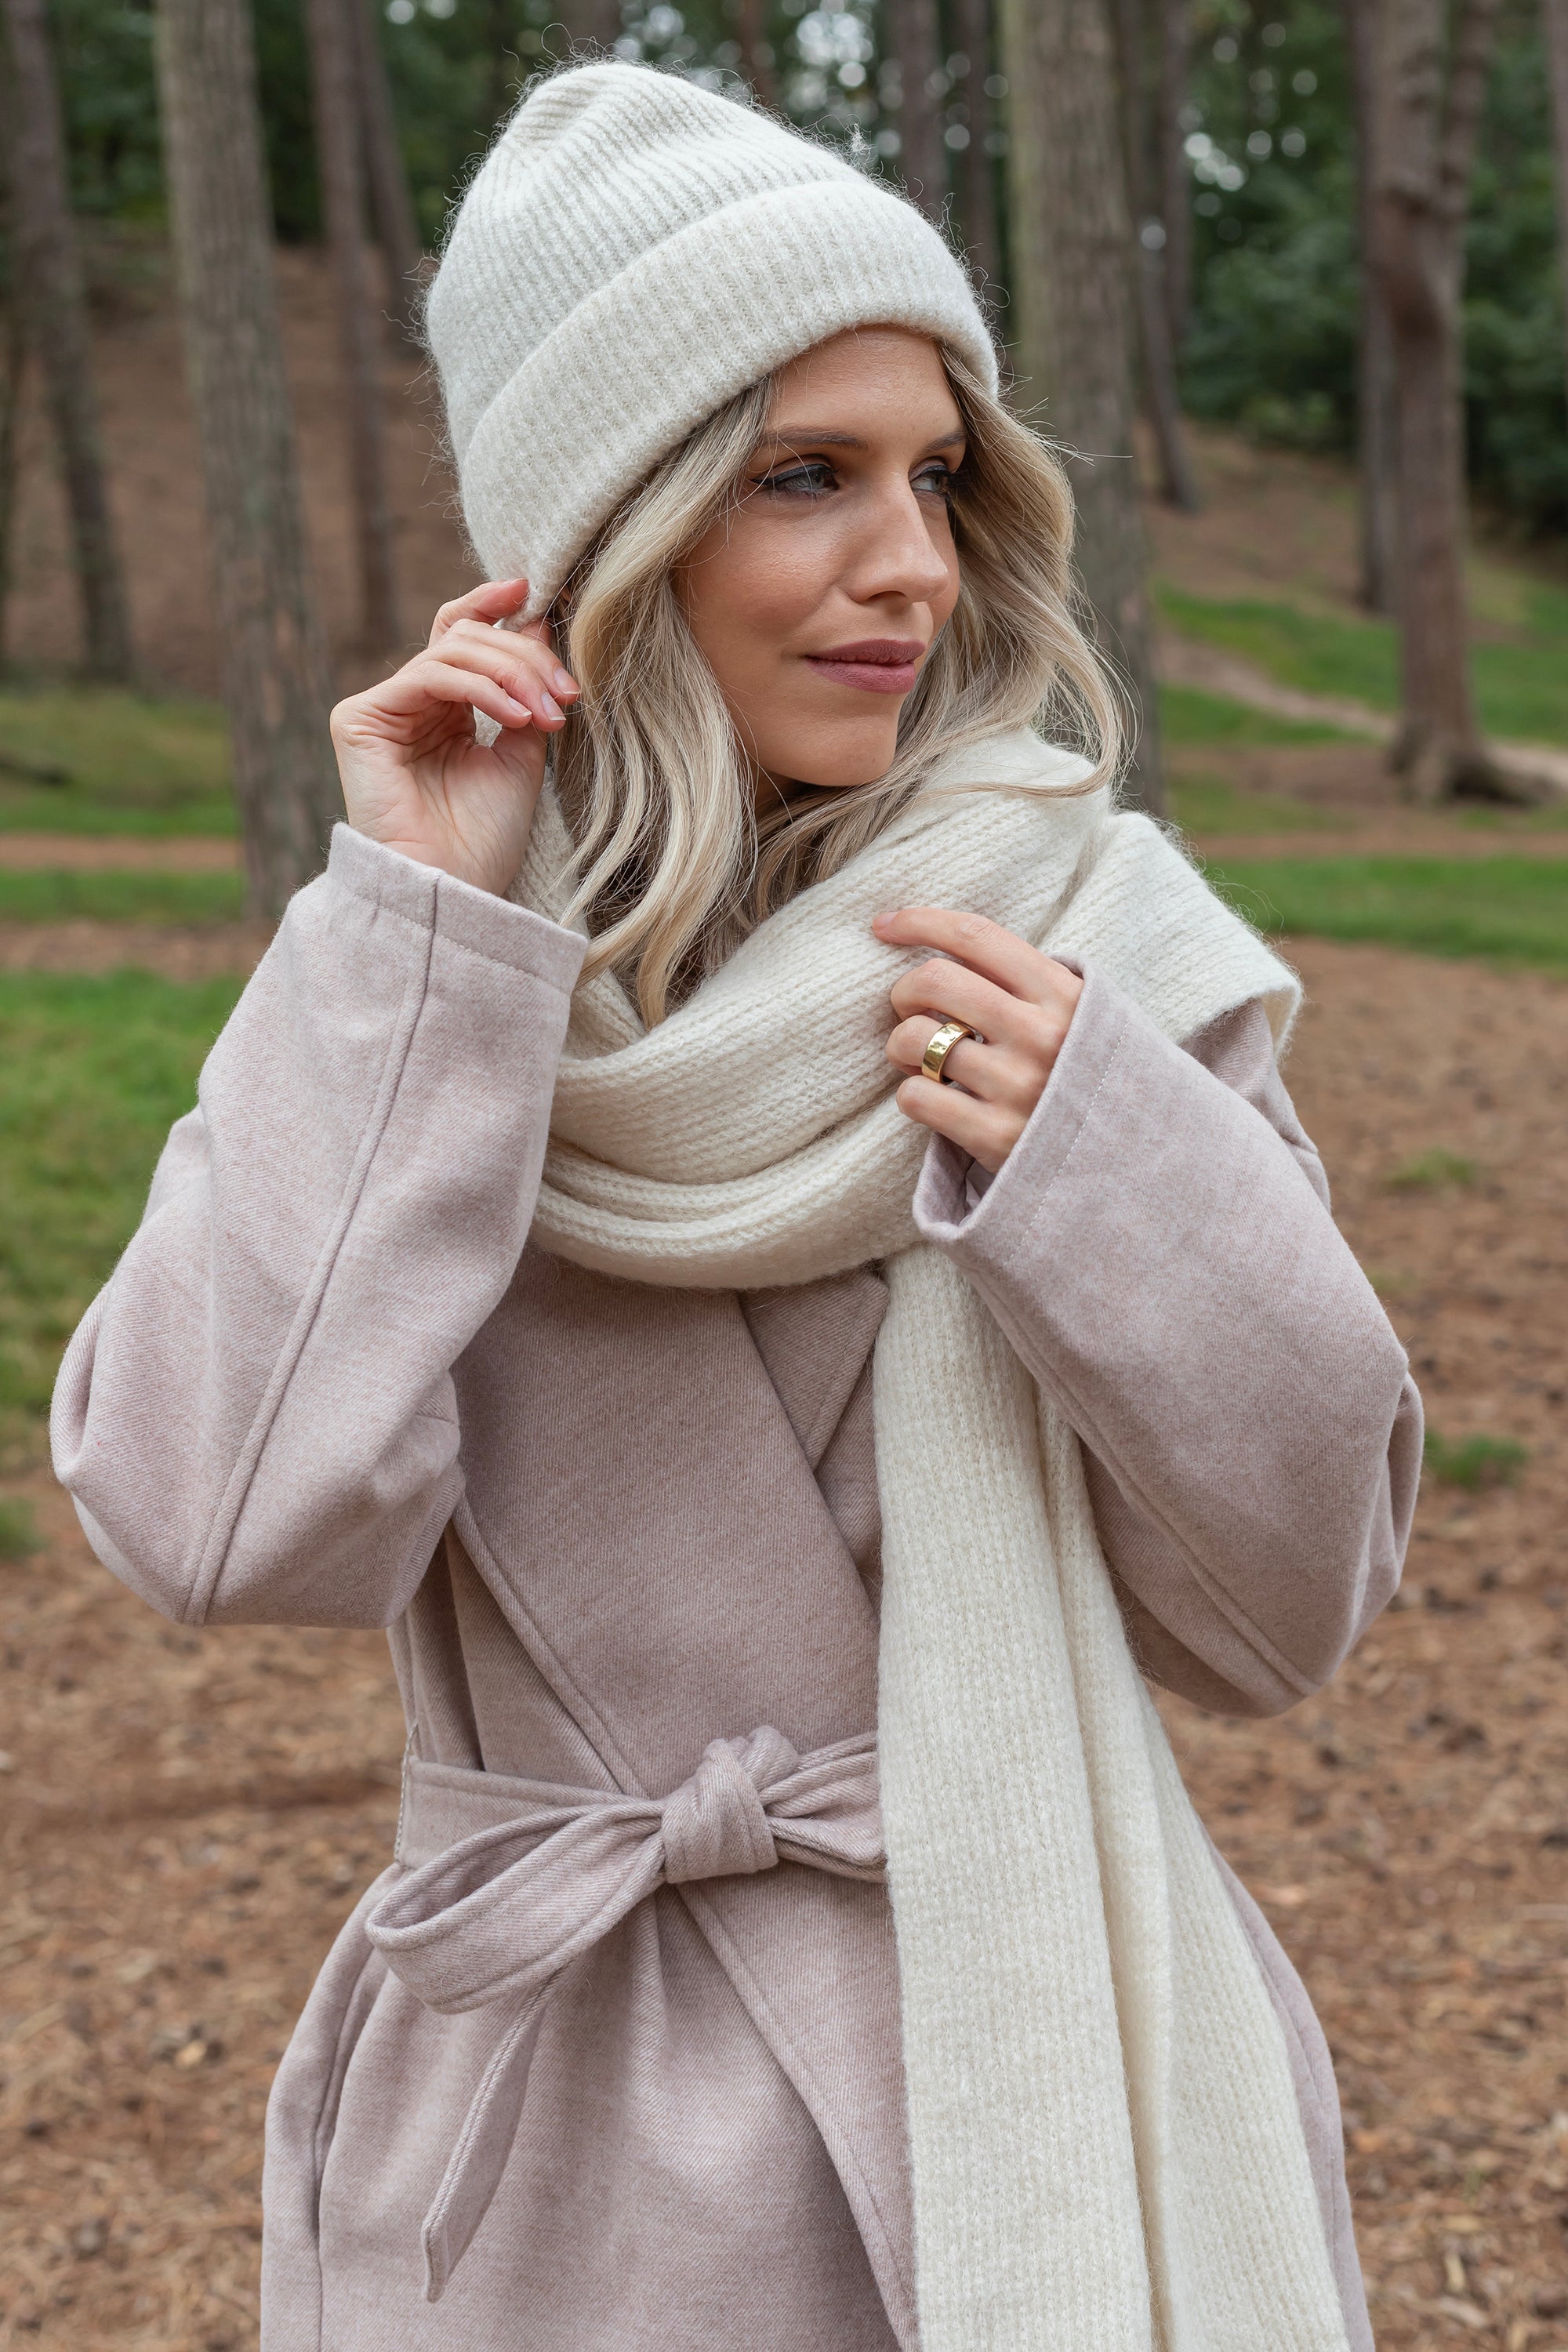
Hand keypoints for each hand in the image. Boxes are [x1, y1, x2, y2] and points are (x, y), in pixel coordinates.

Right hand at [330, 578, 578, 895]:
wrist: (454, 890)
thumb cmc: (485, 839)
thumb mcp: (521, 756)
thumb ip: (524, 694)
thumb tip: (536, 621)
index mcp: (443, 712)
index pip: (461, 637)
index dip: (492, 606)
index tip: (535, 592)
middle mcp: (409, 706)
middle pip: (466, 639)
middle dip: (525, 658)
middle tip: (566, 693)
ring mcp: (381, 710)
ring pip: (451, 650)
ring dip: (511, 674)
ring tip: (547, 715)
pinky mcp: (359, 720)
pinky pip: (427, 676)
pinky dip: (479, 689)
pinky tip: (513, 718)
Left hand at [874, 907, 1083, 1174]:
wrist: (1140, 1160)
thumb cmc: (1094, 1078)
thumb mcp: (1086, 1014)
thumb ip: (1033, 982)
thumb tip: (953, 948)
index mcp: (1063, 994)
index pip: (977, 936)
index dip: (920, 921)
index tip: (885, 925)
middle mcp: (1040, 1034)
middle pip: (934, 981)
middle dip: (904, 992)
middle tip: (911, 1011)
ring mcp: (1017, 1086)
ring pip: (914, 1040)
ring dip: (902, 1047)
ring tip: (921, 1062)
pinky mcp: (995, 1136)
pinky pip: (915, 1098)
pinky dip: (911, 1095)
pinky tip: (933, 1099)